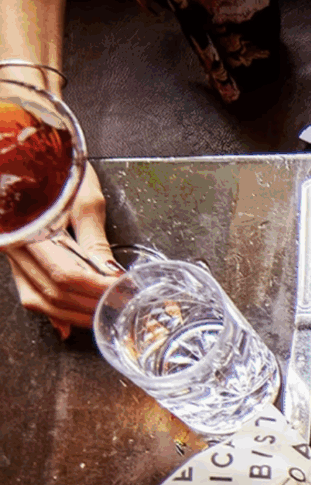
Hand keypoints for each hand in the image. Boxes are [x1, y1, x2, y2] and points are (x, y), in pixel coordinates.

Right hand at [5, 162, 117, 335]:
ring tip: (106, 315)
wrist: (20, 158)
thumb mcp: (82, 200)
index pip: (67, 275)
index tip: (124, 293)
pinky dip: (55, 314)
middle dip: (92, 305)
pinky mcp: (17, 263)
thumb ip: (96, 240)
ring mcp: (12, 258)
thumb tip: (112, 273)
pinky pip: (32, 296)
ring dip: (78, 314)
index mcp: (26, 230)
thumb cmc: (52, 170)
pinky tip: (70, 327)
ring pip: (43, 302)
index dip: (99, 290)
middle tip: (123, 307)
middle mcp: (13, 247)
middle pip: (56, 293)